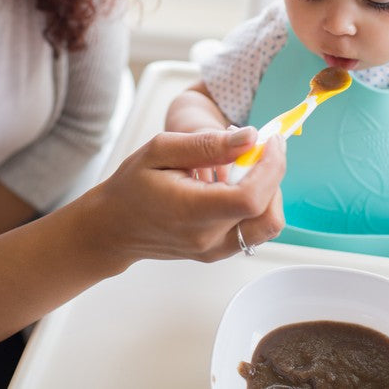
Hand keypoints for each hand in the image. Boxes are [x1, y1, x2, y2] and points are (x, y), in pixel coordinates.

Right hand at [93, 127, 285, 264]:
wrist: (113, 226)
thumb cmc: (131, 186)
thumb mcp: (161, 150)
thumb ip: (207, 144)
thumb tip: (249, 137)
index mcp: (192, 212)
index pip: (251, 198)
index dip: (272, 167)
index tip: (271, 141)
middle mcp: (208, 239)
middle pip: (269, 214)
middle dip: (274, 175)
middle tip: (259, 148)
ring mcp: (215, 250)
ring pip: (268, 226)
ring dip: (269, 191)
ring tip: (246, 165)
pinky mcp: (219, 252)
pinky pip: (255, 230)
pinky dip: (258, 203)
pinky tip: (237, 182)